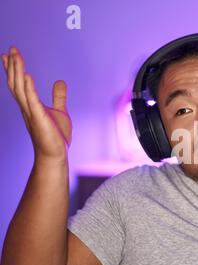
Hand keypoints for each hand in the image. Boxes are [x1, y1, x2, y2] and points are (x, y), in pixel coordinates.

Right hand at [1, 47, 71, 162]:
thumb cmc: (55, 136)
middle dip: (13, 66)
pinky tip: (28, 75)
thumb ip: (58, 96)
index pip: (19, 84)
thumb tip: (60, 81)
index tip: (9, 54)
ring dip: (18, 72)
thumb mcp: (59, 111)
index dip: (14, 69)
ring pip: (20, 89)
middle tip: (11, 49)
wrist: (55, 154)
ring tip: (16, 56)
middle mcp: (27, 107)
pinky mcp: (39, 119)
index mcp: (30, 105)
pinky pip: (32, 101)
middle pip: (16, 83)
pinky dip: (29, 88)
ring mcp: (31, 113)